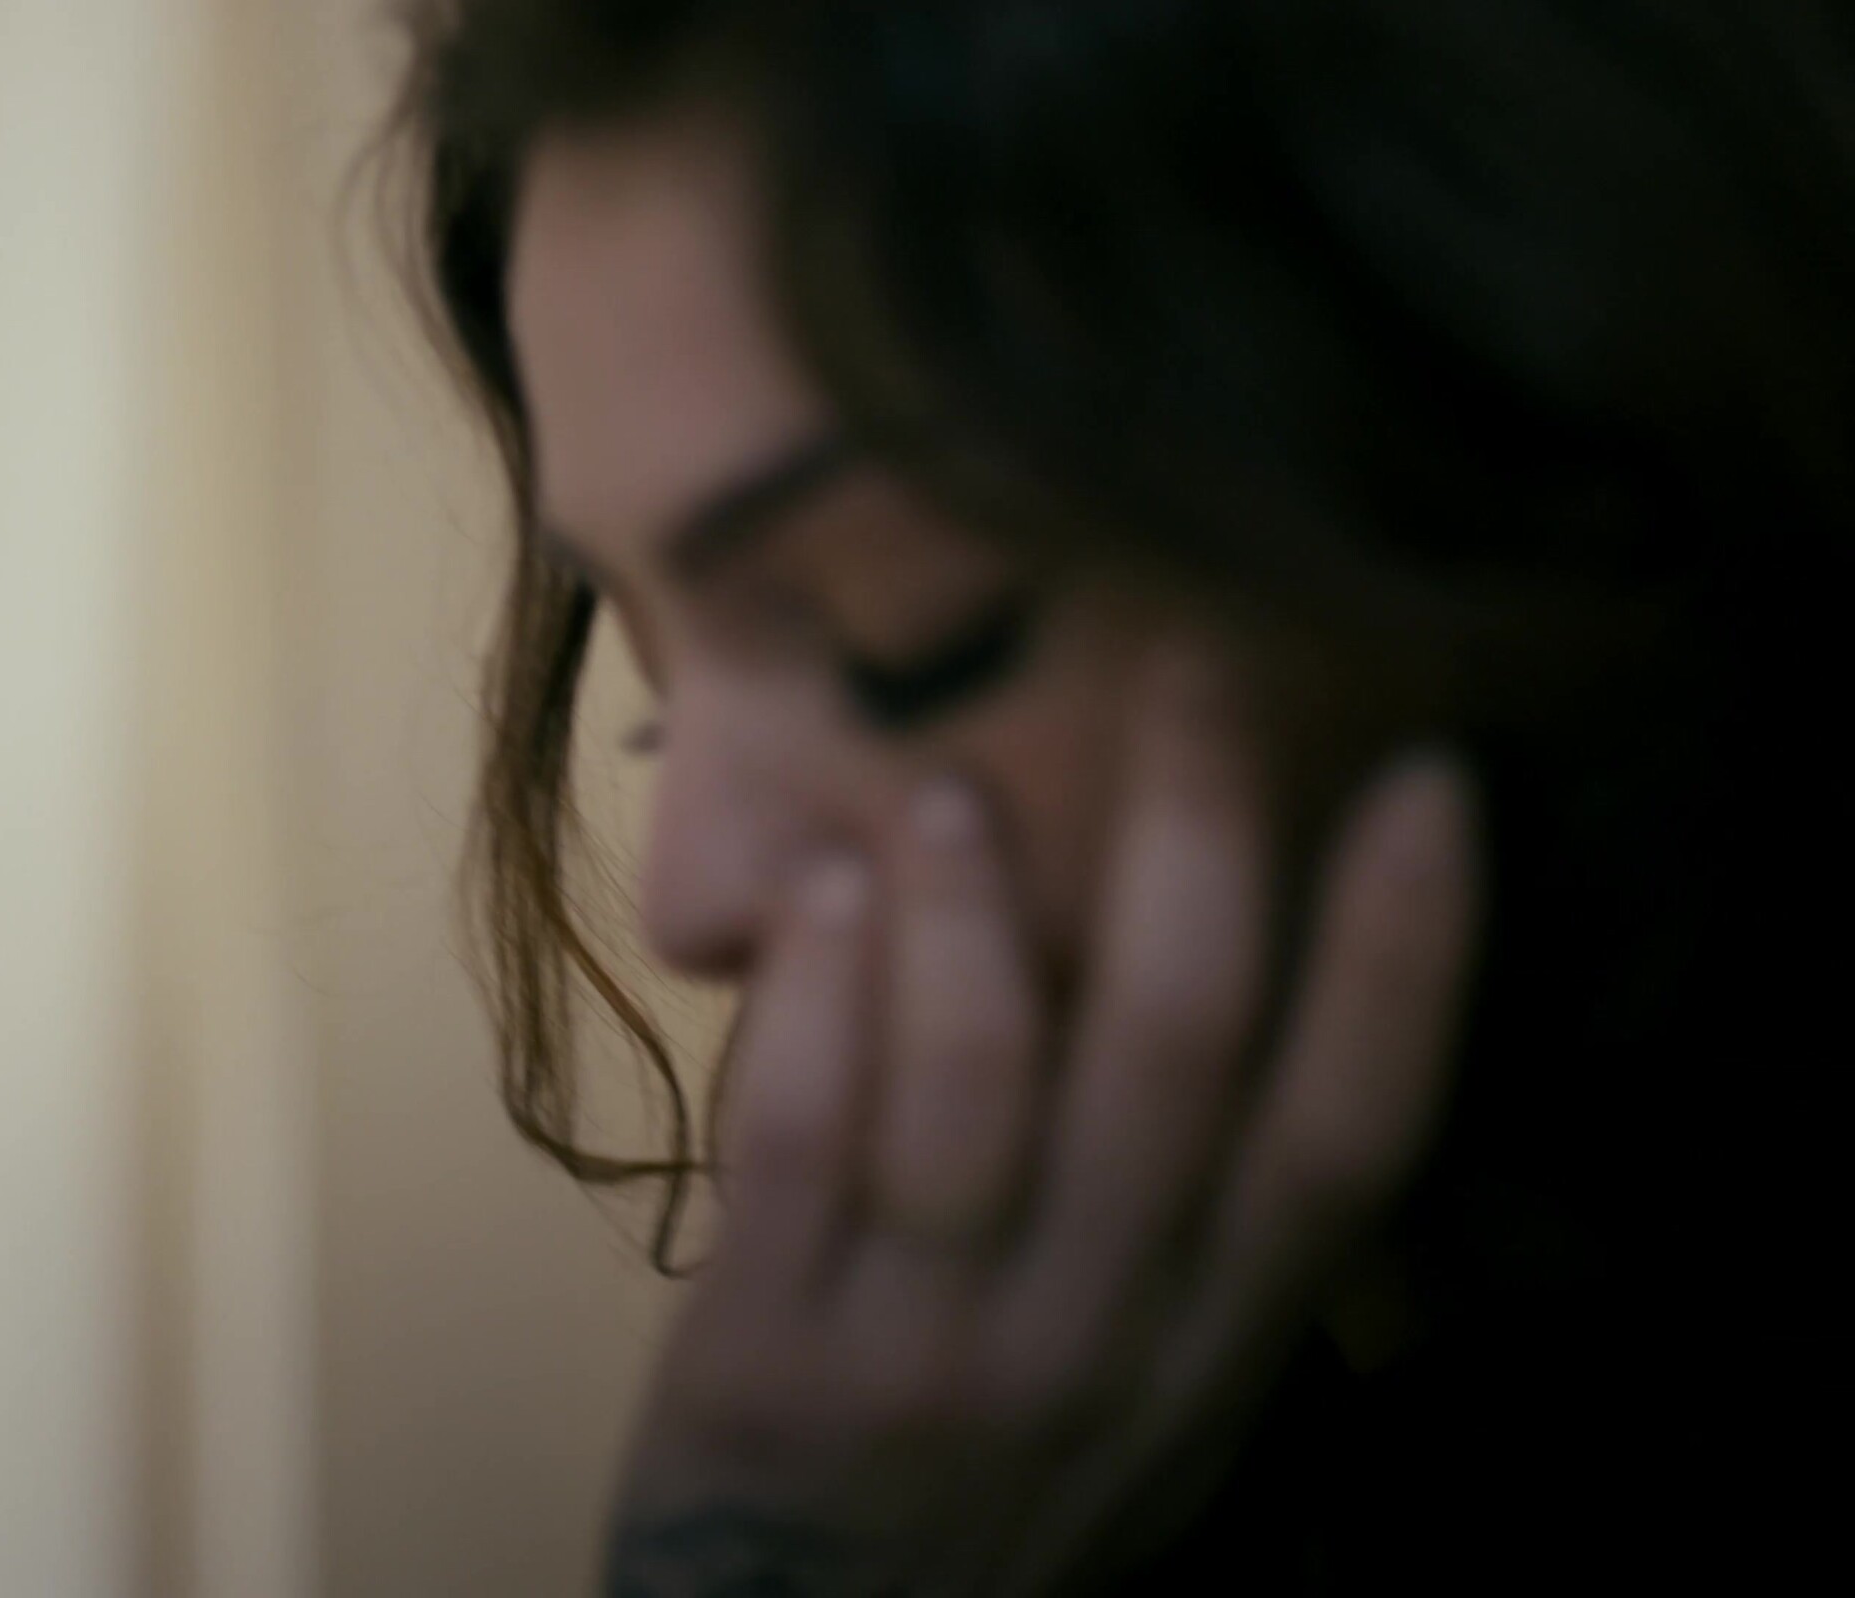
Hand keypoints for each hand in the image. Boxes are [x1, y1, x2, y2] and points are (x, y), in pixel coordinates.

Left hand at [603, 651, 1482, 1597]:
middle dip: (1189, 854)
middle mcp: (1097, 1346)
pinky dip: (815, 1004)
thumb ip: (1211, 1243)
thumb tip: (1276, 992)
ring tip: (954, 786)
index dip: (1401, 961)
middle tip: (1188, 671)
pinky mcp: (765, 1360)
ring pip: (974, 1096)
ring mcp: (928, 1356)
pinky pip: (794, 1147)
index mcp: (1217, 1353)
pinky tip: (826, 891)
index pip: (1346, 1145)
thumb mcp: (1160, 1411)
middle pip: (1169, 1073)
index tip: (1425, 783)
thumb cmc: (1001, 1493)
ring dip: (973, 918)